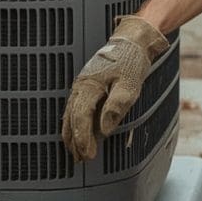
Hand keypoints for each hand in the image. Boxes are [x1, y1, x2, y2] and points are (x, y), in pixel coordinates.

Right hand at [63, 15, 169, 161]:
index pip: (81, 117)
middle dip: (75, 140)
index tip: (88, 154)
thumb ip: (116, 107)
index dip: (83, 137)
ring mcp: (81, 85)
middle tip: (80, 159)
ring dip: (71, 133)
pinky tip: (75, 131)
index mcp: (89, 85)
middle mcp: (81, 85)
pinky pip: (74, 108)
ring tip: (75, 151)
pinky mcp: (85, 85)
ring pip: (70, 114)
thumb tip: (105, 130)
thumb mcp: (130, 85)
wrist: (132, 41)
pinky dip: (73, 122)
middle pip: (72, 118)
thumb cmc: (132, 61)